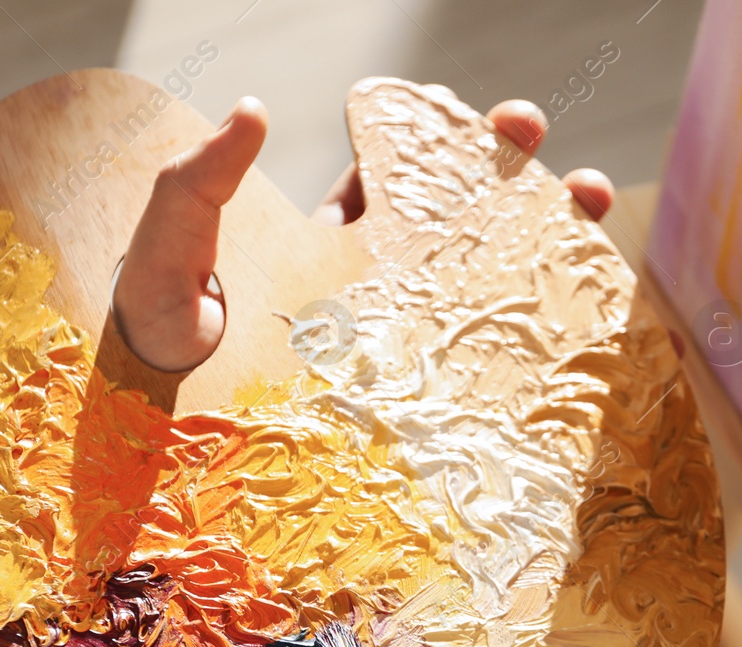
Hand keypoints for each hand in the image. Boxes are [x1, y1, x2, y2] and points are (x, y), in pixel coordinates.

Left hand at [113, 92, 616, 372]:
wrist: (153, 439)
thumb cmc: (152, 339)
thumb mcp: (169, 245)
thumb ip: (203, 182)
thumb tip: (256, 112)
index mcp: (327, 244)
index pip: (403, 179)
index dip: (452, 142)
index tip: (494, 119)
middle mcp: (372, 291)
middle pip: (461, 224)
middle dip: (515, 180)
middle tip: (549, 147)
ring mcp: (394, 345)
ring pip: (483, 287)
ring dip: (544, 244)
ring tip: (589, 204)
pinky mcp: (405, 398)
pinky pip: (477, 362)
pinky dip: (534, 334)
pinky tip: (579, 311)